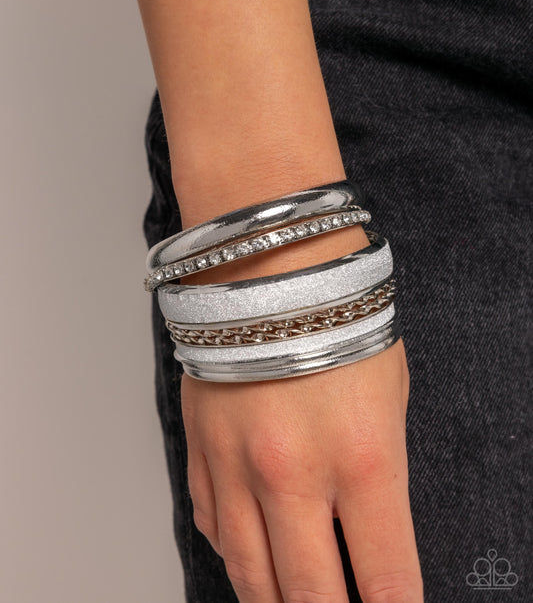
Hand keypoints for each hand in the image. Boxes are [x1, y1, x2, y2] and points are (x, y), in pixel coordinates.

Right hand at [181, 336, 423, 601]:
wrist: (271, 267)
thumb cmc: (341, 321)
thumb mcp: (388, 397)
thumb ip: (378, 472)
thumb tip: (363, 530)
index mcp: (362, 459)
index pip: (386, 577)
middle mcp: (294, 473)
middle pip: (309, 596)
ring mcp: (238, 465)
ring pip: (249, 574)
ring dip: (275, 600)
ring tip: (292, 602)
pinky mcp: (200, 450)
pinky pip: (212, 526)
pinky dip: (235, 551)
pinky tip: (252, 551)